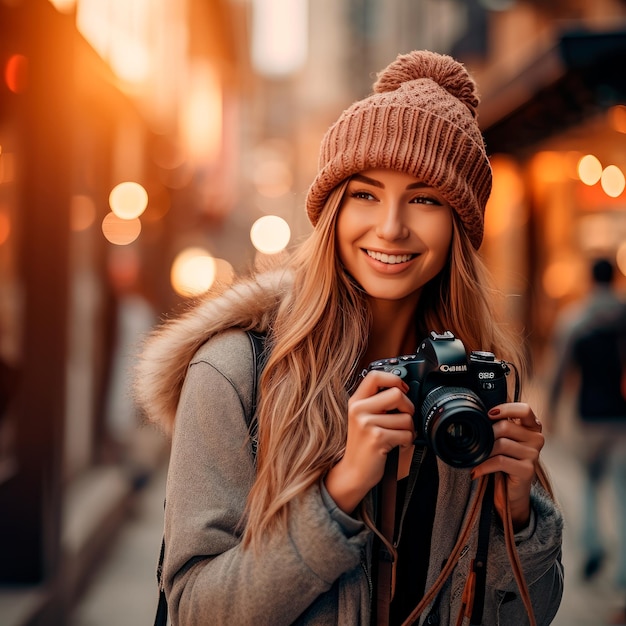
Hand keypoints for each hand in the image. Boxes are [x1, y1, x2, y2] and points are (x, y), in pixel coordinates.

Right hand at [324, 370, 414, 513]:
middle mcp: (359, 409)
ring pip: (406, 417)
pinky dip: (407, 442)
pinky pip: (406, 434)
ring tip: (397, 436)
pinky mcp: (377, 438)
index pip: (375, 376)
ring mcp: (367, 424)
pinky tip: (396, 446)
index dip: (394, 379)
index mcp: (356, 401)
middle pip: (397, 394)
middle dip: (408, 407)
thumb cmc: (363, 445)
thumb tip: (404, 389)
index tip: (402, 389)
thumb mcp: (363, 418)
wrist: (353, 472)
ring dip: (409, 430)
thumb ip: (377, 402)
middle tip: (403, 418)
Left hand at [471, 403, 543, 530]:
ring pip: (501, 444)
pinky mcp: (527, 470)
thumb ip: (499, 426)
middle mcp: (536, 439)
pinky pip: (499, 461)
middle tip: (476, 443)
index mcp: (532, 427)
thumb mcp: (503, 440)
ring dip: (483, 451)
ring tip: (475, 457)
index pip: (524, 409)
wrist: (511, 492)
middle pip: (505, 427)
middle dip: (486, 435)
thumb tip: (476, 415)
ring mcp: (534, 455)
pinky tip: (475, 470)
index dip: (506, 409)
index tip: (489, 414)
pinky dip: (483, 466)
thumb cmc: (504, 461)